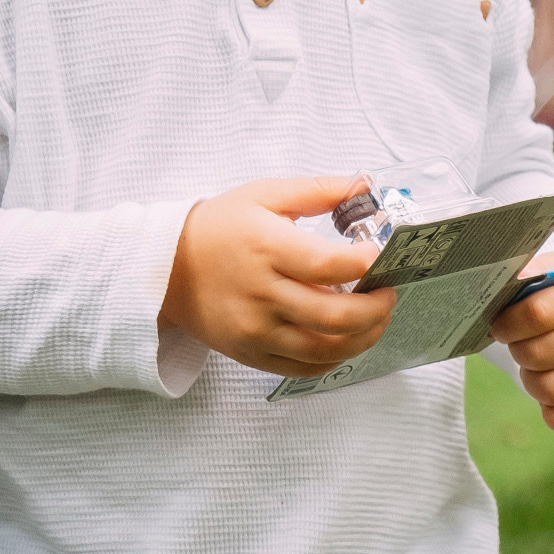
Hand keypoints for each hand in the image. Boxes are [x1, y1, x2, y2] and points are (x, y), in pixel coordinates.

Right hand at [162, 175, 396, 378]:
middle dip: (377, 308)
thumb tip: (364, 185)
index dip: (368, 264)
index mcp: (267, 248)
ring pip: (326, 349)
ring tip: (377, 320)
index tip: (382, 257)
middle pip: (337, 315)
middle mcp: (262, 293)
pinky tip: (348, 342)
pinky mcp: (251, 353)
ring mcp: (256, 329)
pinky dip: (336, 359)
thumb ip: (317, 191)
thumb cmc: (218, 228)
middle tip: (389, 293)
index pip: (331, 264)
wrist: (164, 268)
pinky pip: (304, 368)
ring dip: (365, 338)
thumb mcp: (264, 195)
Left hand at [489, 254, 553, 437]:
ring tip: (539, 364)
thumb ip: (528, 272)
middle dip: (517, 350)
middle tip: (523, 343)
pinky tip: (552, 397)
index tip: (499, 325)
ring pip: (547, 389)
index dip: (506, 323)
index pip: (536, 314)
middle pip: (536, 355)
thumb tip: (501, 283)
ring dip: (531, 379)